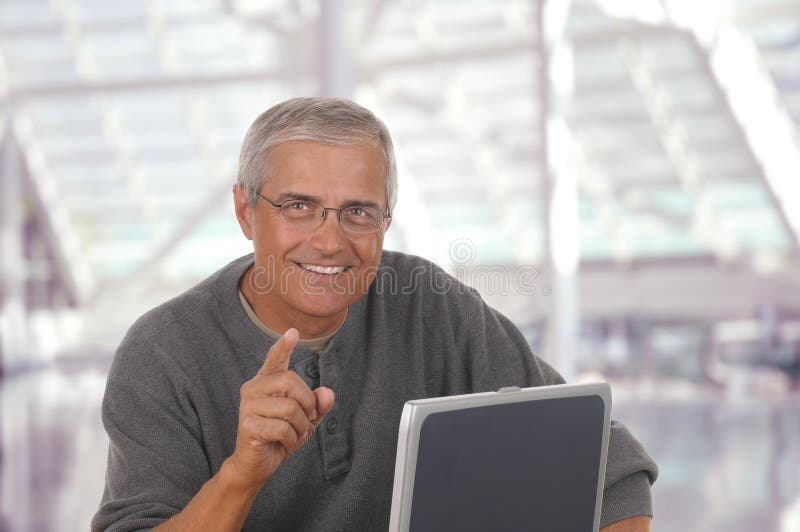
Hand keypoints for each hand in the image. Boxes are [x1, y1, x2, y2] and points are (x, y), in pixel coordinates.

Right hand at [229, 328, 334, 487]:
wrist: (257, 465)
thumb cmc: (280, 436)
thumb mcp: (305, 419)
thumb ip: (318, 405)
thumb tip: (327, 394)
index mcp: (266, 382)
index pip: (275, 360)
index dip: (284, 346)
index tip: (292, 332)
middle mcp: (253, 388)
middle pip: (290, 381)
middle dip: (307, 403)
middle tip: (307, 419)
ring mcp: (248, 406)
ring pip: (289, 408)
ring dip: (301, 426)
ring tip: (295, 434)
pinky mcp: (248, 425)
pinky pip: (283, 428)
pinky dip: (292, 439)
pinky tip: (284, 443)